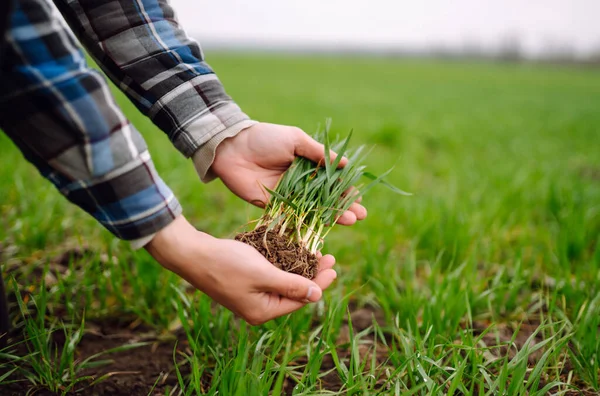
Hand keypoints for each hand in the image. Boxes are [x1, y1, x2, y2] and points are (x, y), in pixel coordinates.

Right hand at [146, 215, 336, 324]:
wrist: (192, 253)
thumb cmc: (227, 264)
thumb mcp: (263, 274)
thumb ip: (291, 285)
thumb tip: (317, 296)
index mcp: (263, 311)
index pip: (299, 299)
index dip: (319, 283)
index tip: (334, 267)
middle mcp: (258, 307)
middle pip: (293, 291)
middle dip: (312, 274)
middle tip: (329, 257)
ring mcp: (251, 294)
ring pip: (283, 281)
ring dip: (299, 266)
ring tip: (316, 253)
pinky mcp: (245, 281)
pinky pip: (271, 274)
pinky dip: (284, 263)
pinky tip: (294, 252)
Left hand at [211, 122, 366, 224]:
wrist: (232, 148)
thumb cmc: (265, 138)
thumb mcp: (295, 139)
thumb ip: (318, 153)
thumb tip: (346, 164)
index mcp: (307, 165)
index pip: (332, 180)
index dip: (346, 190)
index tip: (359, 198)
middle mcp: (300, 182)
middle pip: (326, 198)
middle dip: (344, 207)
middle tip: (359, 216)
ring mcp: (288, 195)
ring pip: (313, 210)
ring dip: (331, 216)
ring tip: (348, 221)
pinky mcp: (273, 206)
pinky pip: (293, 216)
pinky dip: (307, 223)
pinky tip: (322, 227)